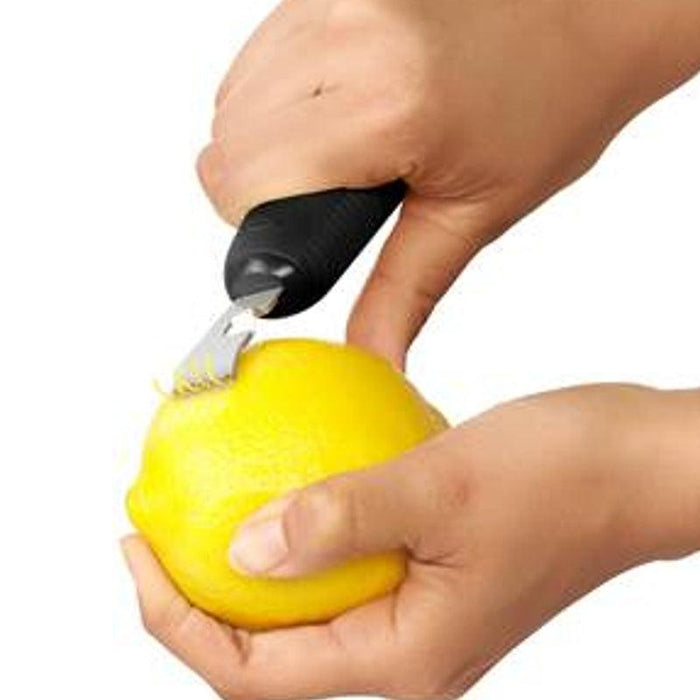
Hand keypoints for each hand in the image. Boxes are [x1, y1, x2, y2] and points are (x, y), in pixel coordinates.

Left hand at [123, 384, 699, 698]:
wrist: (634, 464)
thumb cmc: (567, 477)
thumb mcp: (440, 484)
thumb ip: (338, 519)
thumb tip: (241, 552)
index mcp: (410, 659)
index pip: (257, 673)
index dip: (177, 620)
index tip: (136, 556)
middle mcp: (411, 655)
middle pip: (270, 654)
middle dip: (197, 603)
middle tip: (153, 538)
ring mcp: (420, 618)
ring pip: (304, 614)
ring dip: (246, 570)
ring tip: (198, 518)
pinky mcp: (429, 576)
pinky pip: (342, 573)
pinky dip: (299, 540)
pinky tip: (279, 495)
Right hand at [197, 0, 699, 366]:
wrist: (590, 19)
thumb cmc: (550, 107)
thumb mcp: (473, 216)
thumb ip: (402, 294)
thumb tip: (370, 359)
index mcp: (387, 107)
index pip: (243, 177)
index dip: (258, 222)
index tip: (302, 229)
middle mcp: (349, 36)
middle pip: (227, 140)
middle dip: (264, 184)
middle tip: (339, 185)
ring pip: (231, 97)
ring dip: (268, 137)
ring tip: (347, 142)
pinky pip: (258, 55)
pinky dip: (278, 93)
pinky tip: (337, 102)